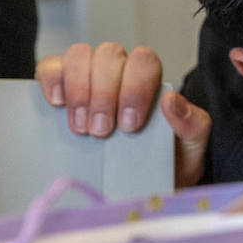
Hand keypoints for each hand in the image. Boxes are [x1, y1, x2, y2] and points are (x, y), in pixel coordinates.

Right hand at [35, 43, 211, 187]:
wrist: (140, 186)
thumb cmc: (166, 162)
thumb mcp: (190, 150)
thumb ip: (192, 124)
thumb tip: (171, 99)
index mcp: (152, 81)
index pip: (144, 61)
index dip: (134, 88)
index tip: (129, 125)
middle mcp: (121, 71)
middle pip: (109, 55)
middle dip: (103, 93)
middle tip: (101, 131)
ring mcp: (89, 75)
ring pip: (80, 56)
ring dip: (78, 90)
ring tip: (80, 127)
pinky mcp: (61, 85)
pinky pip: (51, 67)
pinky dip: (52, 80)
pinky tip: (57, 104)